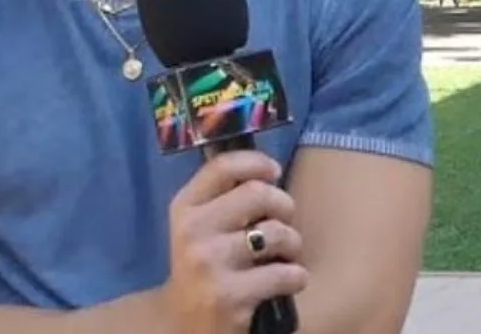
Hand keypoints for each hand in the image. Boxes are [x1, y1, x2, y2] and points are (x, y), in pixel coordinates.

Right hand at [161, 151, 308, 333]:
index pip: (223, 166)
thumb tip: (269, 170)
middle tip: (284, 222)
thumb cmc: (205, 264)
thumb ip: (224, 196)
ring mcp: (209, 264)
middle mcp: (193, 231)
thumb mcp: (200, 226)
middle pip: (258, 193)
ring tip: (286, 255)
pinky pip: (286, 274)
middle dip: (284, 205)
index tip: (273, 172)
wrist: (184, 324)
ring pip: (277, 233)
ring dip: (293, 243)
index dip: (257, 163)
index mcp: (185, 207)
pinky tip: (288, 282)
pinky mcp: (229, 297)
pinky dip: (297, 277)